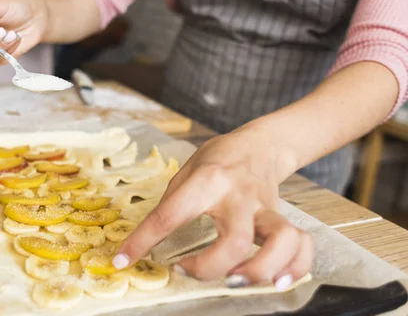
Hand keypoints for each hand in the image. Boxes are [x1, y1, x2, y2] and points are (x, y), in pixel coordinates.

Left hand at [112, 127, 313, 289]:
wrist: (261, 144)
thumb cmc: (218, 158)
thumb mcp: (187, 170)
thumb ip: (174, 202)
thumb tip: (153, 241)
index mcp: (206, 180)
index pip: (170, 215)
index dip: (142, 242)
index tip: (124, 261)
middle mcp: (239, 196)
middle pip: (235, 241)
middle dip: (209, 268)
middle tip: (186, 270)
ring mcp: (266, 208)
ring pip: (280, 242)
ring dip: (259, 271)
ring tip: (235, 282)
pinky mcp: (283, 217)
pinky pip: (302, 246)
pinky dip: (295, 268)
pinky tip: (276, 281)